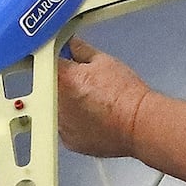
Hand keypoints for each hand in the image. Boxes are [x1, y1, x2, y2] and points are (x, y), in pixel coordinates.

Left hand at [57, 37, 150, 158]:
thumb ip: (81, 50)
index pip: (48, 62)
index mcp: (62, 78)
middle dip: (64, 82)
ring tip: (92, 102)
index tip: (66, 59)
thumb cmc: (125, 95)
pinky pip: (66, 127)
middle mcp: (56, 102)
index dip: (58, 59)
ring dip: (67, 103)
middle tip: (86, 83)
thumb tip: (71, 44)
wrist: (138, 124)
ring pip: (57, 108)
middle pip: (51, 87)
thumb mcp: (104, 61)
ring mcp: (61, 124)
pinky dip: (74, 122)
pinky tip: (92, 117)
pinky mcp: (69, 140)